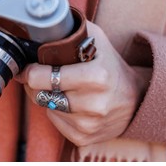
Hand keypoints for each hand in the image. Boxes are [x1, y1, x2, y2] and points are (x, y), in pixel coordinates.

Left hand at [15, 21, 148, 146]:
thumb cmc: (111, 66)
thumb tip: (42, 27)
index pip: (41, 78)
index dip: (30, 71)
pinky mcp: (84, 137)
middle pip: (39, 94)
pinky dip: (57, 112)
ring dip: (47, 97)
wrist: (136, 98)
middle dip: (36, 83)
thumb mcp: (97, 40)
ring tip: (62, 88)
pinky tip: (70, 103)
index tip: (28, 67)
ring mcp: (88, 124)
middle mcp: (92, 104)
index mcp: (95, 77)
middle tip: (42, 75)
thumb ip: (71, 30)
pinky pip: (54, 122)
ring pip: (45, 108)